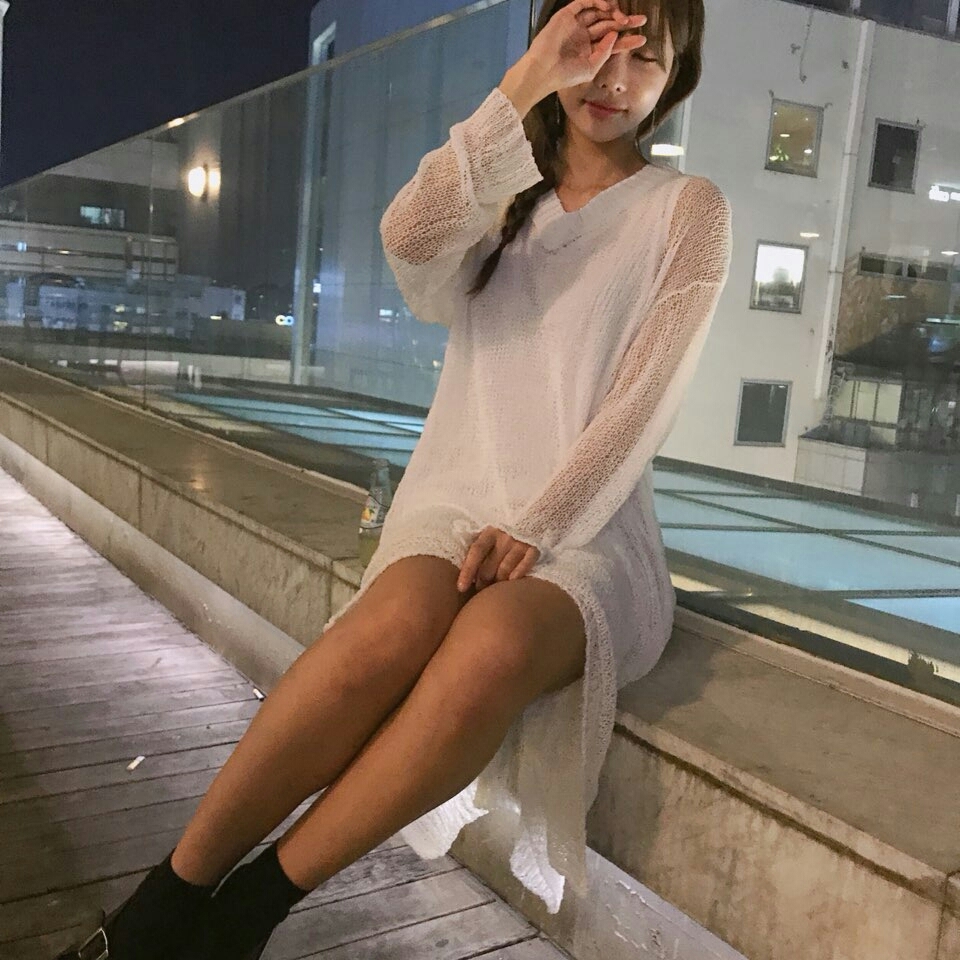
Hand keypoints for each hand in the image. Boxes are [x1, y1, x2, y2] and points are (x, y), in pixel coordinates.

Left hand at [457, 526, 540, 592]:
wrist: (534, 512)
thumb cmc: (507, 527)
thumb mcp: (492, 531)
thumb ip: (481, 545)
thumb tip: (465, 567)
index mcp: (490, 532)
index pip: (476, 552)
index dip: (467, 571)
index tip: (461, 587)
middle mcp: (504, 537)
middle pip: (489, 566)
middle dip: (482, 582)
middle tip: (480, 589)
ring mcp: (520, 543)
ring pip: (504, 570)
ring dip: (498, 582)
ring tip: (494, 587)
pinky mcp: (534, 549)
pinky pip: (524, 566)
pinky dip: (517, 574)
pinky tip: (512, 580)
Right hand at [501, 1, 647, 113]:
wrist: (544, 71)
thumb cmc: (566, 75)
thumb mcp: (591, 68)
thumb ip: (605, 52)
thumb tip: (615, 34)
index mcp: (589, 50)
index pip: (612, 42)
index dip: (627, 39)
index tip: (642, 39)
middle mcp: (584, 35)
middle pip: (608, 24)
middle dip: (625, 22)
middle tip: (640, 21)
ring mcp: (575, 24)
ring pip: (598, 12)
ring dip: (613, 12)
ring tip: (624, 18)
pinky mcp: (567, 15)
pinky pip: (584, 3)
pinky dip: (597, 2)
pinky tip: (609, 7)